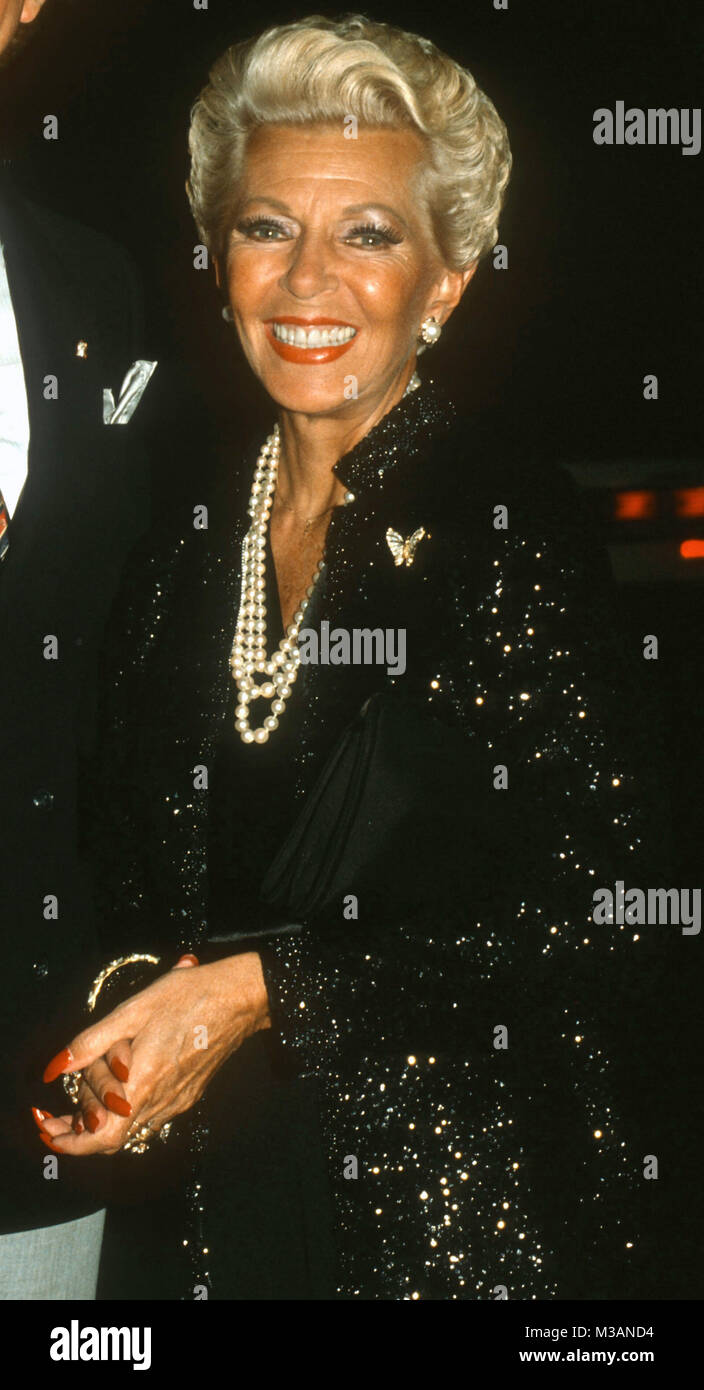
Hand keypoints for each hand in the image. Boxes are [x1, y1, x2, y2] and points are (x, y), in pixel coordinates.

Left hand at [32, 951, 270, 1155]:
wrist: (240, 999)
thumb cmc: (190, 997)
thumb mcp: (133, 1010)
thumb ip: (91, 1042)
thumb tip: (55, 1067)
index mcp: (145, 1082)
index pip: (104, 1137)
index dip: (73, 1144)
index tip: (51, 1133)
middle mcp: (162, 1101)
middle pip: (112, 1135)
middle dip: (81, 1123)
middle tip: (62, 1105)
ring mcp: (177, 1101)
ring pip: (131, 1127)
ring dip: (105, 1117)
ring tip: (90, 1090)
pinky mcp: (188, 1095)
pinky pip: (150, 1115)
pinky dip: (128, 1109)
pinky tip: (123, 1083)